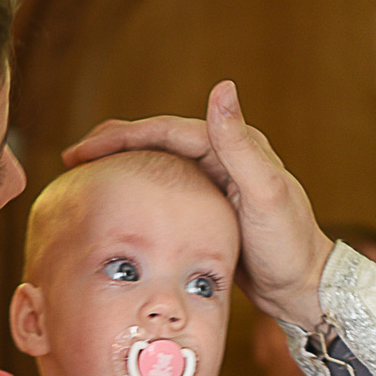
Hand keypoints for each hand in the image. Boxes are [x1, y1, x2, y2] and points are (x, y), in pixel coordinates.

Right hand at [64, 80, 331, 327]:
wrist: (304, 288)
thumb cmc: (288, 246)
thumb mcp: (265, 194)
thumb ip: (240, 145)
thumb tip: (221, 87)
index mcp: (234, 145)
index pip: (164, 131)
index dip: (120, 136)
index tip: (81, 151)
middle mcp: (225, 155)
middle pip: (156, 140)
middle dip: (112, 145)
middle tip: (71, 158)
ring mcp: (217, 180)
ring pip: (158, 163)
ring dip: (121, 163)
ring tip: (84, 174)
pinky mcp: (210, 205)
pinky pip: (165, 188)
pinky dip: (138, 187)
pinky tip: (118, 201)